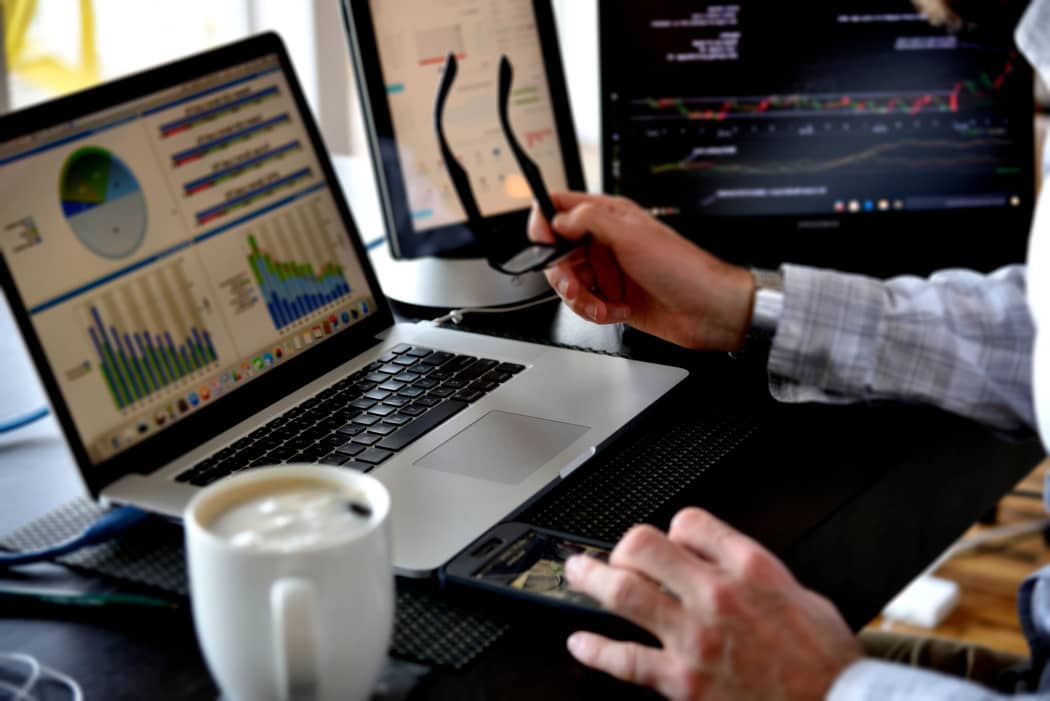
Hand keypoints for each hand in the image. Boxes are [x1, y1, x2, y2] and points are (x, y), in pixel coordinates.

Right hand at [528, 193, 753, 350]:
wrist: (708, 311)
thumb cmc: (683, 269)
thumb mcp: (631, 235)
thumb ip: (588, 220)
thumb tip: (556, 218)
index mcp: (609, 216)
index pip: (560, 207)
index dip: (544, 221)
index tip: (543, 241)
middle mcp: (605, 242)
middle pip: (557, 251)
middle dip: (561, 273)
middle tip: (574, 286)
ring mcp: (608, 271)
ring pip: (568, 282)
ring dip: (579, 298)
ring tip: (601, 305)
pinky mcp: (611, 298)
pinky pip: (584, 304)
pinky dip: (594, 311)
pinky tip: (616, 311)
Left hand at [564, 508, 861, 699]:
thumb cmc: (824, 661)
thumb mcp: (800, 595)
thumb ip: (753, 572)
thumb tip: (720, 558)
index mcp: (750, 568)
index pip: (689, 522)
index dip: (673, 529)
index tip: (669, 540)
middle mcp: (716, 594)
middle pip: (644, 546)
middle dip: (622, 548)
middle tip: (613, 556)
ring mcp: (695, 638)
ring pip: (623, 593)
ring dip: (590, 580)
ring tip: (577, 574)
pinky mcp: (682, 681)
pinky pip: (624, 659)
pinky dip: (595, 649)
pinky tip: (580, 643)